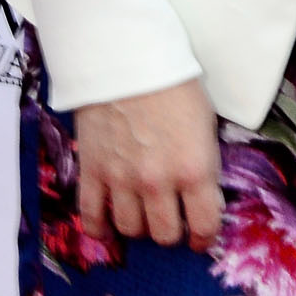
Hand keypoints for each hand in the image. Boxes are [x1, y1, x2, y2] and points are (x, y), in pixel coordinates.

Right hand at [75, 77, 222, 249]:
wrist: (126, 57)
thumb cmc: (174, 84)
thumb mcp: (205, 125)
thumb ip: (203, 165)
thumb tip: (201, 196)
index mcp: (194, 170)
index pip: (203, 227)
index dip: (203, 238)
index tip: (200, 237)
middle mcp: (158, 183)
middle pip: (164, 235)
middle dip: (171, 232)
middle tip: (171, 221)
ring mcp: (121, 180)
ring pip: (130, 229)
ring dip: (139, 227)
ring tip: (142, 215)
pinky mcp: (92, 171)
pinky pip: (91, 216)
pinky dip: (99, 228)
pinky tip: (107, 226)